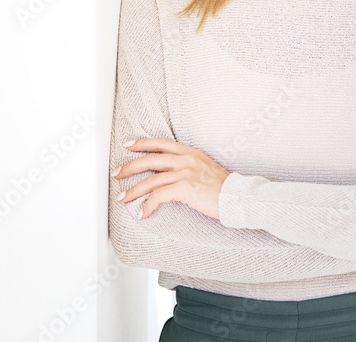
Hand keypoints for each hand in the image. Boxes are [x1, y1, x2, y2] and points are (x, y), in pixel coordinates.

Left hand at [112, 137, 230, 220]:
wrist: (238, 196)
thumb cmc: (225, 188)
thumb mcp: (207, 169)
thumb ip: (191, 167)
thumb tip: (175, 174)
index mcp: (191, 153)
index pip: (162, 143)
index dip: (143, 143)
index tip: (129, 145)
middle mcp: (186, 160)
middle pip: (150, 159)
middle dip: (130, 166)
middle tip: (117, 173)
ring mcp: (185, 173)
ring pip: (151, 179)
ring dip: (133, 190)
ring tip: (123, 197)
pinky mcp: (185, 188)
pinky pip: (159, 196)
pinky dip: (148, 205)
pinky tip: (144, 213)